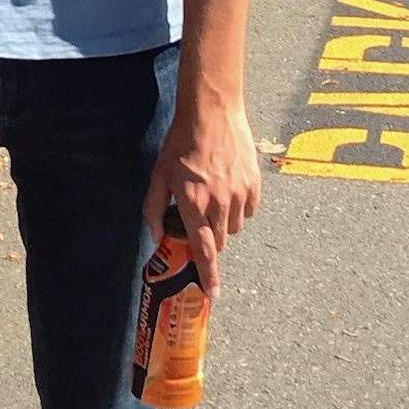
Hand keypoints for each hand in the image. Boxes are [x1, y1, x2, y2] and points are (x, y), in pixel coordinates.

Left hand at [144, 96, 262, 301]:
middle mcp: (219, 203)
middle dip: (209, 238)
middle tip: (199, 218)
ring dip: (224, 223)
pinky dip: (239, 208)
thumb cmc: (181, 142)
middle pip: (220, 242)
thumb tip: (158, 236)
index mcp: (193, 204)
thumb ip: (154, 208)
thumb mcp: (159, 175)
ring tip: (213, 198)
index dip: (209, 276)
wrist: (212, 113)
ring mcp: (239, 194)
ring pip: (235, 228)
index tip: (213, 295)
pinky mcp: (254, 185)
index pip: (203, 250)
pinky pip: (249, 211)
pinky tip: (228, 189)